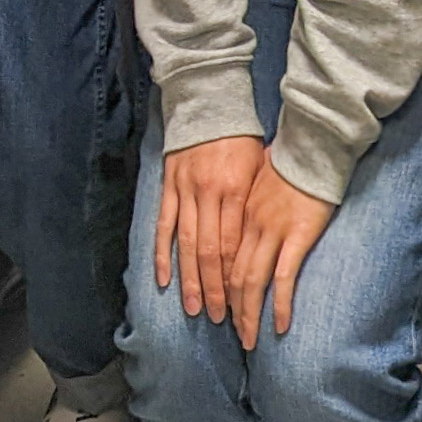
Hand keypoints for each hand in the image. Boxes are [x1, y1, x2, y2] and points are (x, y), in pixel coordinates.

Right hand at [156, 136, 264, 325]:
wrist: (209, 102)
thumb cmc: (242, 138)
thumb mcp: (259, 167)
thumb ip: (255, 203)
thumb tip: (259, 243)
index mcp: (234, 190)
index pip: (233, 244)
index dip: (235, 276)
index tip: (242, 302)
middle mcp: (207, 193)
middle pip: (210, 251)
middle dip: (215, 288)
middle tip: (221, 318)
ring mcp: (185, 191)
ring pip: (185, 245)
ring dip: (189, 280)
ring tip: (195, 309)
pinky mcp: (169, 187)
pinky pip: (164, 226)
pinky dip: (163, 255)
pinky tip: (164, 280)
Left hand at [227, 154, 337, 347]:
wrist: (314, 143)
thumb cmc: (291, 157)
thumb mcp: (261, 176)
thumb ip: (251, 195)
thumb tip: (246, 202)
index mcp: (240, 210)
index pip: (221, 257)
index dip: (219, 285)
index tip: (220, 306)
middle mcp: (251, 224)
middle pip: (233, 275)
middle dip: (231, 308)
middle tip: (233, 333)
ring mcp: (273, 230)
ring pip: (252, 282)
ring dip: (249, 314)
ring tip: (249, 340)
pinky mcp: (298, 235)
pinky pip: (283, 278)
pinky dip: (278, 304)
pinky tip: (279, 325)